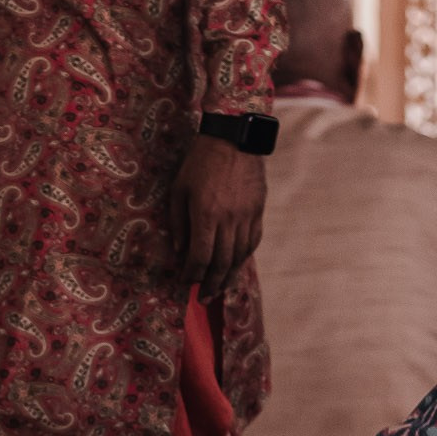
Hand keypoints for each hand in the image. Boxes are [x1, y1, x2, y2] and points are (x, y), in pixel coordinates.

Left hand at [168, 135, 265, 298]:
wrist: (234, 137)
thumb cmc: (200, 162)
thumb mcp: (179, 189)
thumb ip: (178, 222)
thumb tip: (180, 252)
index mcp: (206, 214)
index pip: (200, 256)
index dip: (192, 274)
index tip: (185, 283)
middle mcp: (229, 219)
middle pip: (221, 263)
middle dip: (210, 284)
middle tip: (203, 298)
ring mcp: (247, 216)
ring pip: (240, 256)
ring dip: (228, 276)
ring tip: (219, 289)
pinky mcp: (258, 211)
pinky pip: (253, 242)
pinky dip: (243, 258)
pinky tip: (235, 266)